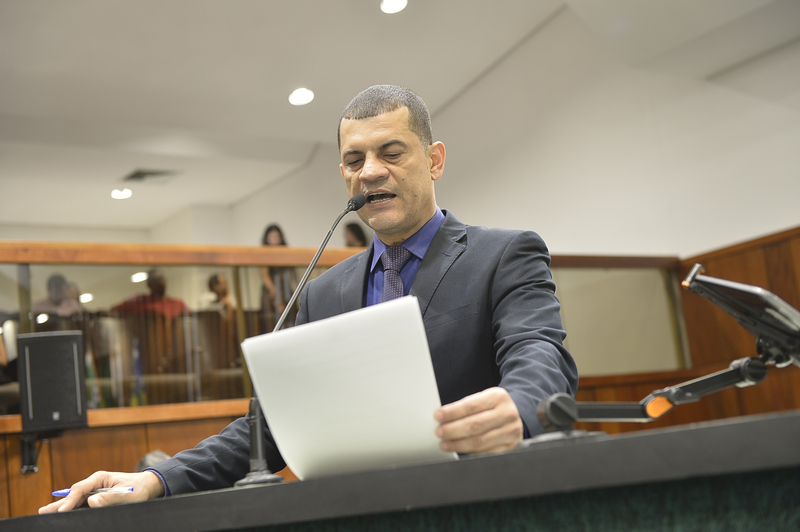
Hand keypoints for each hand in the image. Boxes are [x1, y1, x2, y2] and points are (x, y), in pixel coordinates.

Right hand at [38, 470, 164, 513]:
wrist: (147, 487)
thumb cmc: (138, 488)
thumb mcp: (126, 494)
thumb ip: (110, 498)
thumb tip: (92, 501)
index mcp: (100, 478)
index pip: (80, 489)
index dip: (70, 501)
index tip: (61, 511)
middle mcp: (95, 483)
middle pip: (74, 494)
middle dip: (59, 503)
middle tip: (43, 512)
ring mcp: (95, 491)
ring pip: (76, 500)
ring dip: (63, 507)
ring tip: (46, 513)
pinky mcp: (97, 498)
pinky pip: (82, 504)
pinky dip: (73, 510)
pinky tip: (63, 514)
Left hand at [434, 387, 522, 453]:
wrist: (516, 415)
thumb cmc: (494, 407)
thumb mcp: (484, 399)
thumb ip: (466, 407)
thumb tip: (443, 417)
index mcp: (498, 397)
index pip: (471, 405)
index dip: (452, 412)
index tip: (438, 416)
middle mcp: (507, 414)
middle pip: (475, 425)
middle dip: (453, 430)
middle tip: (439, 432)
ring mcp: (510, 431)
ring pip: (479, 441)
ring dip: (458, 444)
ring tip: (445, 443)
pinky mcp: (509, 446)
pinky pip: (486, 453)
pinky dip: (470, 453)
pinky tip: (459, 450)